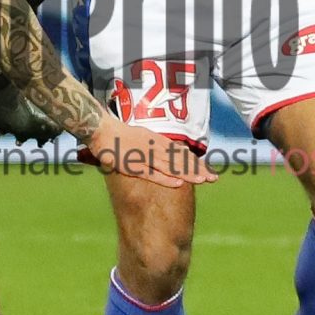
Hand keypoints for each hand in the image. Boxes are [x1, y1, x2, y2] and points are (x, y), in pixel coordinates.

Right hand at [82, 117, 215, 189]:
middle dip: (197, 169)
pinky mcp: (134, 164)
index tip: (208, 170)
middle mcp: (154, 146)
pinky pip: (152, 173)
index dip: (195, 162)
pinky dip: (166, 179)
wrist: (100, 129)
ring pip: (170, 166)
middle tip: (214, 178)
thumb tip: (168, 150)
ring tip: (203, 181)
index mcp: (156, 140)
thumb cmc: (118, 134)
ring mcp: (144, 155)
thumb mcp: (141, 136)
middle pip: (180, 159)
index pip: (180, 152)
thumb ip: (154, 144)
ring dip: (187, 174)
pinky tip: (178, 184)